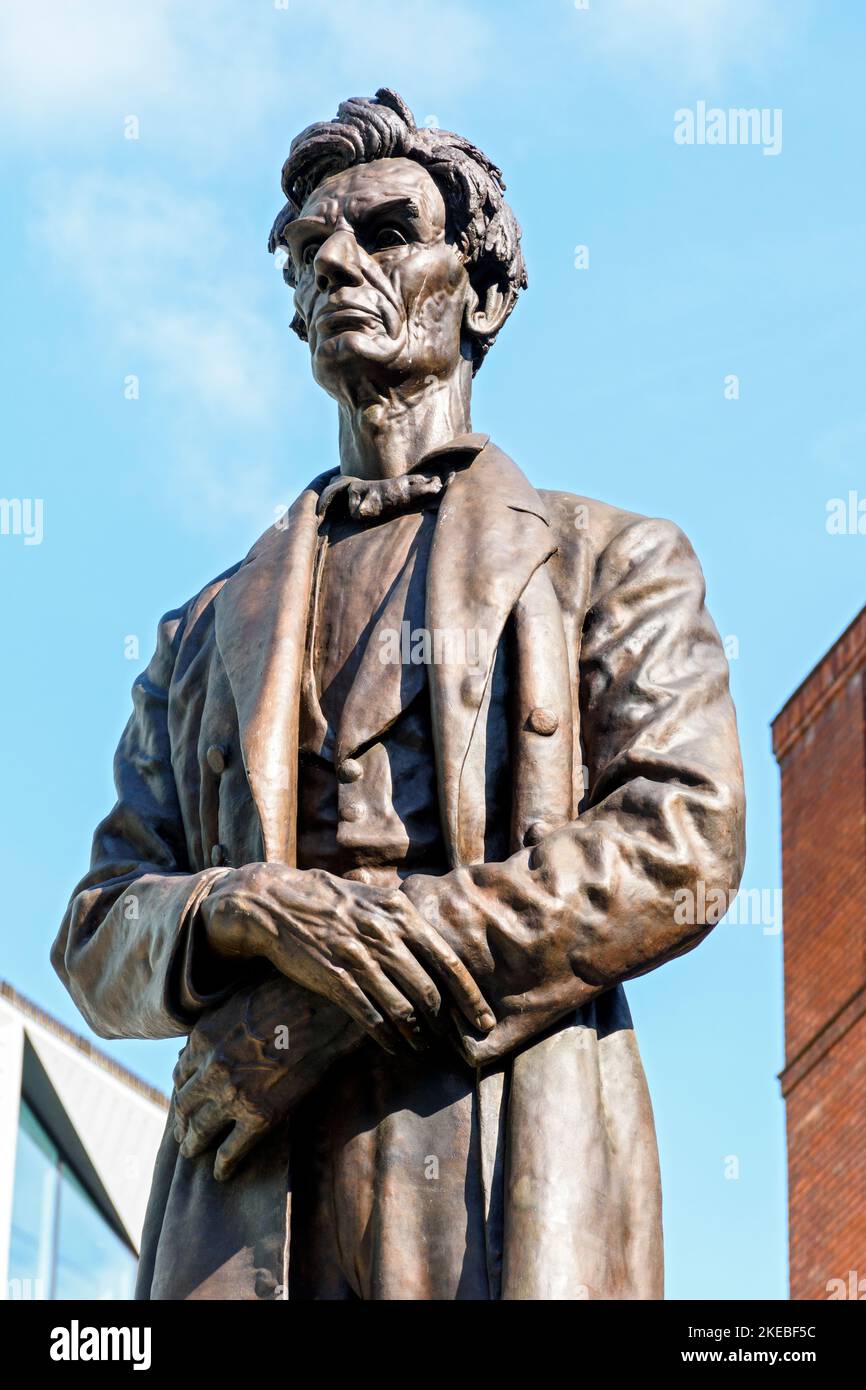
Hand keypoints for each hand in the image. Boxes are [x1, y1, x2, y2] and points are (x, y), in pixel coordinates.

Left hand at [172, 973, 361, 1179]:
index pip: (180, 1074)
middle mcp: (211, 1069)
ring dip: (193, 1144)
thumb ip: (214, 1025)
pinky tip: (221, 1173)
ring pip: (200, 1130)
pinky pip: (231, 1149)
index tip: (185, 1100)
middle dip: (181, 1122)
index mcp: (203, 1039)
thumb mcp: (239, 1001)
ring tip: (193, 1152)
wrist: (322, 1009)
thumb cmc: (286, 995)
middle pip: (184, 1105)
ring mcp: (233, 1094)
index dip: (181, 1090)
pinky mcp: (259, 1115)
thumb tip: (196, 1048)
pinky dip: (223, 1165)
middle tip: (183, 1134)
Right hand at [198, 863, 494, 1053]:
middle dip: (446, 1022)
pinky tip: (395, 1045)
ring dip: (418, 1034)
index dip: (470, 997)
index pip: (448, 962)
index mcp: (401, 913)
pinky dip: (388, 1036)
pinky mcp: (334, 977)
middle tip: (455, 1042)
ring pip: (402, 1007)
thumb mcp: (376, 899)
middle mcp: (384, 934)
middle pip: (429, 990)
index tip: (484, 1021)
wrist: (278, 902)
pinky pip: (370, 1016)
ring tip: (425, 1046)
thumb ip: (407, 921)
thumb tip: (442, 949)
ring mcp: (359, 957)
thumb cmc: (333, 901)